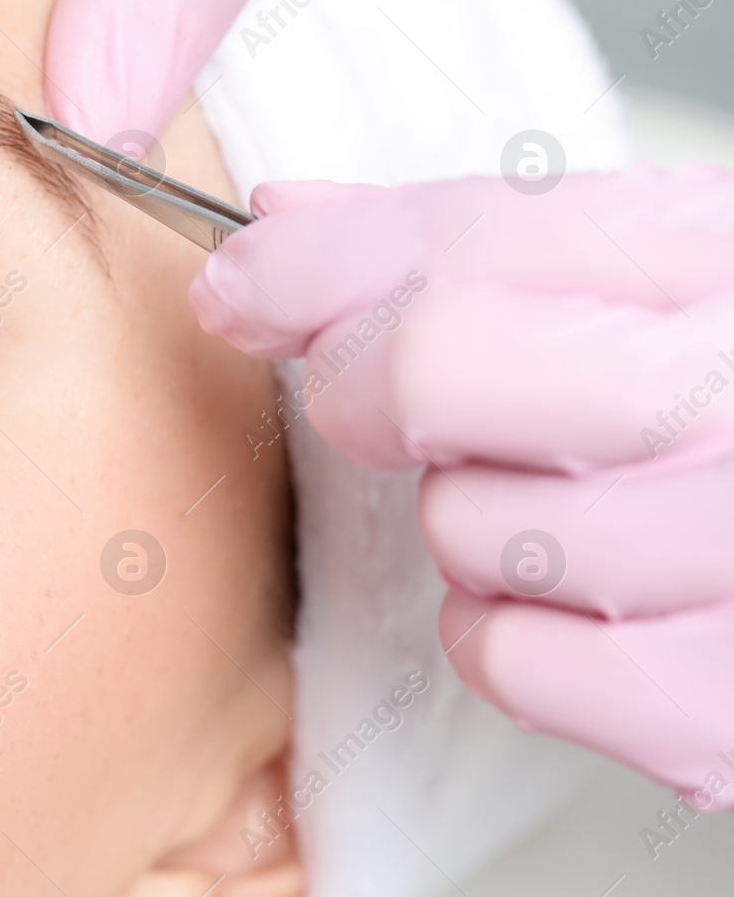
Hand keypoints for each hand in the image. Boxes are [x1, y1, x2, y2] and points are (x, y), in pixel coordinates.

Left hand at [189, 164, 733, 806]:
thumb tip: (275, 228)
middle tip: (409, 401)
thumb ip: (463, 243)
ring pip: (462, 528)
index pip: (464, 240)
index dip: (313, 264)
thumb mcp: (653, 275)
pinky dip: (510, 635)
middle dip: (375, 386)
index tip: (241, 283)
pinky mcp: (721, 700)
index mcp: (721, 261)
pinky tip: (590, 599)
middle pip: (431, 371)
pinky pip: (507, 658)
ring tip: (569, 502)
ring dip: (472, 522)